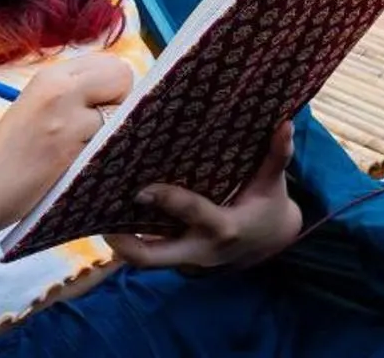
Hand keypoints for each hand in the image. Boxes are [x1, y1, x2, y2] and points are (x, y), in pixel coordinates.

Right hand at [0, 52, 134, 250]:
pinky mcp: (70, 148)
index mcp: (51, 75)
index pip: (110, 62)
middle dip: (122, 102)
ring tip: (86, 151)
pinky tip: (83, 166)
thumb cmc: (10, 153)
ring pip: (120, 111)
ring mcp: (66, 117)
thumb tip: (120, 95)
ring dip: (113, 133)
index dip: (114, 87)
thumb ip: (75, 93)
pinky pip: (109, 142)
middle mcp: (60, 87)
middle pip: (122, 76)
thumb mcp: (40, 106)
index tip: (101, 109)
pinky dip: (104, 154)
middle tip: (100, 129)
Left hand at [105, 122, 302, 274]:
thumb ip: (277, 156)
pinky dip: (132, 240)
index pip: (191, 214)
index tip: (142, 190)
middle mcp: (199, 251)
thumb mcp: (274, 184)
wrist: (270, 243)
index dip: (166, 202)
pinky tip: (114, 217)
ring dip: (121, 243)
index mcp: (223, 228)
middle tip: (99, 219)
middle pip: (151, 258)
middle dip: (123, 244)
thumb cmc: (269, 207)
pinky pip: (150, 253)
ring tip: (97, 215)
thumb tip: (286, 123)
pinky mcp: (179, 259)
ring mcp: (186, 260)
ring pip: (145, 260)